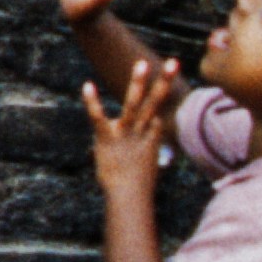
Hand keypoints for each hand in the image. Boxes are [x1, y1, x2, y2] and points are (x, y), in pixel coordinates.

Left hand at [85, 58, 177, 192]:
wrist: (128, 198)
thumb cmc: (136, 191)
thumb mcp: (144, 172)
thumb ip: (145, 161)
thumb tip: (148, 159)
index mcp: (151, 140)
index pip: (156, 116)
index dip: (161, 104)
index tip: (167, 91)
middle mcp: (141, 133)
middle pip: (155, 103)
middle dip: (163, 81)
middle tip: (173, 62)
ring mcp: (125, 134)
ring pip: (134, 104)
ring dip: (139, 83)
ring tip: (142, 64)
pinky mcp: (107, 138)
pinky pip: (99, 117)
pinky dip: (93, 102)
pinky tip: (88, 85)